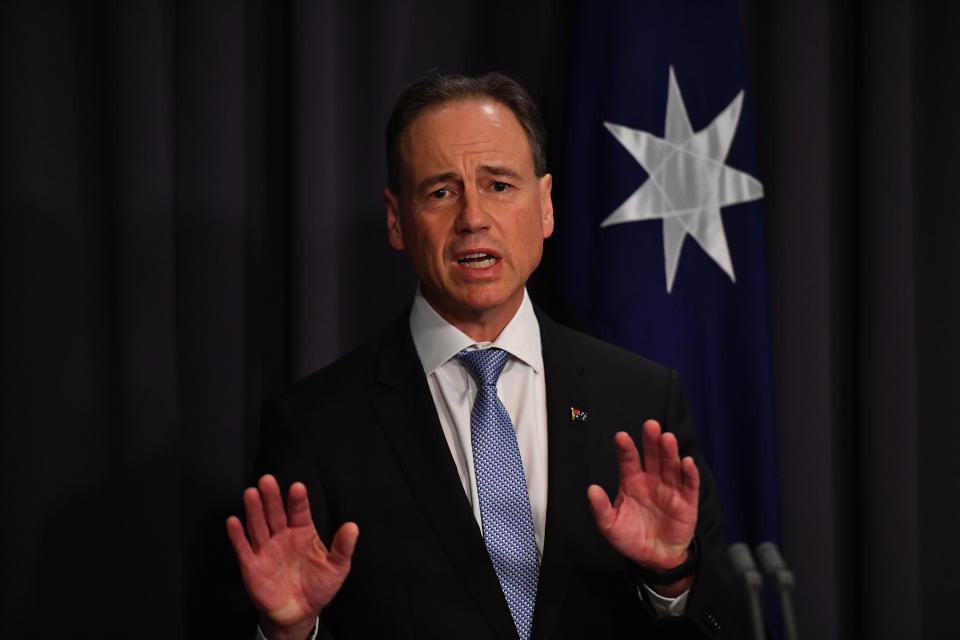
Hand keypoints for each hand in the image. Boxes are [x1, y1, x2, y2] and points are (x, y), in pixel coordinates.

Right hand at [226, 474, 358, 638]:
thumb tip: (352, 526)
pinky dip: (237, 536)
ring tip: (251, 493)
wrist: (300, 613)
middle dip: (271, 497)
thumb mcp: (337, 567)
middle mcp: (282, 537)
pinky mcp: (252, 566)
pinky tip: (233, 521)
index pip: (299, 512)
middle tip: (267, 480)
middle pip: (275, 513)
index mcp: (303, 533)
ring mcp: (266, 550)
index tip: (297, 487)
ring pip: (258, 526)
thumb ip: (343, 547)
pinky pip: (243, 549)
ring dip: (254, 511)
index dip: (298, 500)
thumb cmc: (319, 586)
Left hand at [587, 421, 698, 580]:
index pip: (629, 461)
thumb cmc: (631, 537)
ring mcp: (670, 490)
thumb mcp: (610, 525)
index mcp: (632, 482)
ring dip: (670, 452)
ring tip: (667, 438)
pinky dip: (690, 474)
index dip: (626, 449)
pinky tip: (687, 462)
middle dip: (651, 441)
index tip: (621, 436)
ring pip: (671, 466)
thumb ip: (600, 508)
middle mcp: (652, 481)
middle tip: (650, 425)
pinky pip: (689, 486)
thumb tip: (591, 489)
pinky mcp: (686, 503)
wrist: (654, 558)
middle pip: (653, 457)